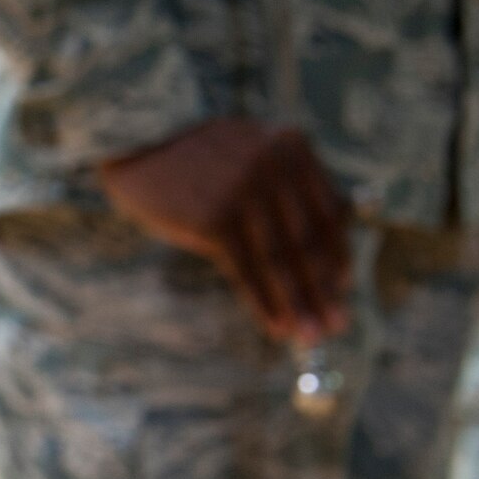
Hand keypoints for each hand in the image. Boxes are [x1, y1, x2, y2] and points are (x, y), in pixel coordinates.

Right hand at [100, 118, 350, 341]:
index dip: (338, 253)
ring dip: (299, 303)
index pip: (329, 211)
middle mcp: (276, 166)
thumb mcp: (250, 151)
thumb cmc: (192, 156)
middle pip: (309, 240)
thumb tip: (320, 242)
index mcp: (293, 147)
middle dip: (324, 288)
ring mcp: (245, 192)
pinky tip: (276, 325)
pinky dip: (264, 302)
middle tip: (337, 323)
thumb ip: (285, 182)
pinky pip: (248, 270)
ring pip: (281, 260)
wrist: (135, 143)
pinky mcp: (215, 218)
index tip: (343, 286)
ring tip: (311, 335)